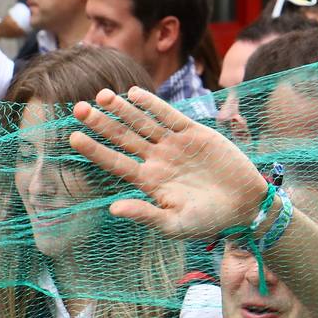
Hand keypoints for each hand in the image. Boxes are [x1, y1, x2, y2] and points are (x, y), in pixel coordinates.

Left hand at [68, 87, 268, 240]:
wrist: (244, 205)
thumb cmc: (209, 221)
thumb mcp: (175, 224)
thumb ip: (145, 214)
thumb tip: (113, 209)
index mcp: (149, 181)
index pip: (115, 162)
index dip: (95, 150)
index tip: (74, 137)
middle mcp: (157, 159)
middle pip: (123, 137)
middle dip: (101, 123)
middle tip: (78, 108)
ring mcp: (174, 144)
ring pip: (142, 122)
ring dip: (122, 109)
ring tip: (102, 95)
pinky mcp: (194, 133)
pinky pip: (169, 115)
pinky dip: (152, 104)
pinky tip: (133, 94)